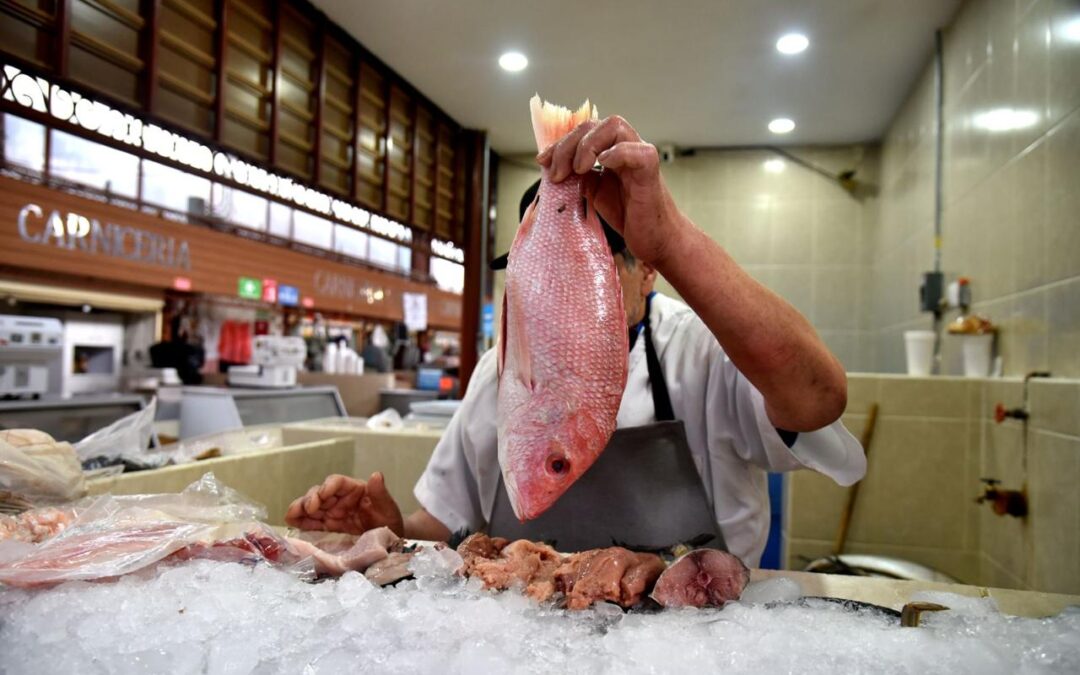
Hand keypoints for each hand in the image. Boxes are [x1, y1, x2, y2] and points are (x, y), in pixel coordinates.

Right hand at [284, 472, 403, 536]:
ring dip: (300, 509)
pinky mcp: (327, 525)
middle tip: (308, 509)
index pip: (337, 482)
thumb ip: (380, 493)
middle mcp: (340, 498)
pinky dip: (301, 522)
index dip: (327, 487)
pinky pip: (311, 522)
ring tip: (291, 516)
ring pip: (311, 506)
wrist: (389, 541)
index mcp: (354, 489)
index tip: (322, 495)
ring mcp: (331, 511)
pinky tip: (293, 524)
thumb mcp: (388, 508)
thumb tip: (376, 475)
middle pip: (319, 493)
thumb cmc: (390, 521)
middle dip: (310, 499)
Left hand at [536, 116, 685, 267]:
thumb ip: (579, 176)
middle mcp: (626, 146)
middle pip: (594, 124)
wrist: (654, 238)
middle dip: (568, 145)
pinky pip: (636, 151)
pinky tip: (602, 166)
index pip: (582, 132)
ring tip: (578, 170)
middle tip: (557, 172)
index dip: (559, 143)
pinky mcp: (650, 170)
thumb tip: (553, 167)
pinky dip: (616, 153)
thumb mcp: (594, 192)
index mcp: (611, 150)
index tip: (542, 161)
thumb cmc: (629, 215)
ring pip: (614, 126)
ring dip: (588, 145)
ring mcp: (639, 155)